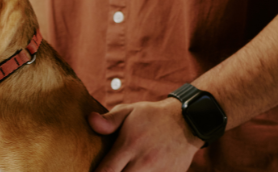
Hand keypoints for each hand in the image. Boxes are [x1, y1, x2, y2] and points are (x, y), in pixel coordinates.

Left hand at [88, 99, 203, 171]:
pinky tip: (139, 170)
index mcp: (130, 145)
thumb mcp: (129, 111)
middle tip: (108, 171)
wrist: (188, 120)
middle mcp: (145, 161)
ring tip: (127, 168)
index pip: (106, 171)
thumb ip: (109, 120)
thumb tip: (90, 121)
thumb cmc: (152, 116)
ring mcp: (159, 171)